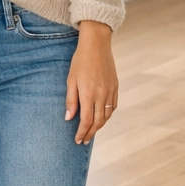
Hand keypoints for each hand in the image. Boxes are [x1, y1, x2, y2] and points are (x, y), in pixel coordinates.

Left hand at [66, 21, 117, 144]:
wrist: (97, 45)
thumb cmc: (80, 61)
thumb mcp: (71, 80)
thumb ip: (71, 100)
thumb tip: (69, 118)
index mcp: (88, 94)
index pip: (86, 121)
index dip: (82, 132)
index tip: (77, 140)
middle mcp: (101, 95)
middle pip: (98, 122)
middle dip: (90, 133)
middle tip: (84, 140)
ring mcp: (110, 91)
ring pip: (107, 116)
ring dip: (100, 126)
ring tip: (92, 131)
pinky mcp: (115, 86)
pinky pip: (113, 106)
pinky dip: (108, 115)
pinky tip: (102, 117)